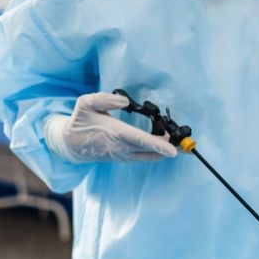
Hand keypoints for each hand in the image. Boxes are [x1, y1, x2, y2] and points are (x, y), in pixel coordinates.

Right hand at [45, 92, 177, 162]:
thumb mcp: (85, 104)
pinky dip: (158, 151)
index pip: (140, 140)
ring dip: (166, 149)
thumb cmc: (80, 121)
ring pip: (151, 156)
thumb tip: (124, 102)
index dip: (158, 145)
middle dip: (170, 147)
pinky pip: (146, 157)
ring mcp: (124, 156)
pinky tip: (166, 144)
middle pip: (151, 150)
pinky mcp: (126, 159)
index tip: (174, 150)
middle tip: (188, 143)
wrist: (71, 145)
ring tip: (180, 141)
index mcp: (114, 133)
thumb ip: (104, 99)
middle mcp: (121, 148)